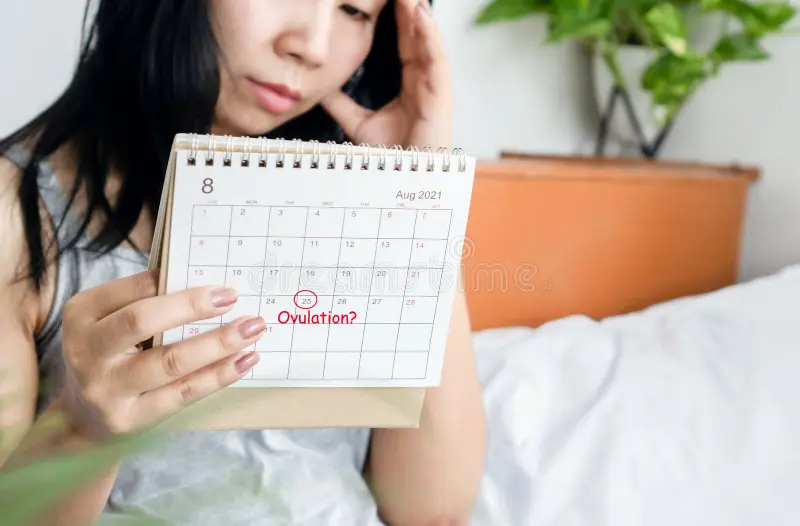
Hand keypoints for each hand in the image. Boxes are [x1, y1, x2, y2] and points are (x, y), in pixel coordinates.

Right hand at [57, 269, 262, 438]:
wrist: (84, 420)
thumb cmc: (111, 355)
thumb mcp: (110, 323)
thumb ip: (146, 302)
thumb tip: (209, 285)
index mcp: (82, 314)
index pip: (131, 290)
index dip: (173, 283)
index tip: (217, 282)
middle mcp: (86, 350)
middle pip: (142, 321)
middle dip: (192, 306)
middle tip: (233, 298)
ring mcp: (106, 388)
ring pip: (170, 361)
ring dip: (218, 343)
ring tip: (252, 329)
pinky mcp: (130, 419)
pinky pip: (183, 393)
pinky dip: (219, 375)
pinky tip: (244, 361)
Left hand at [321, 0, 451, 149]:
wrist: (405, 181)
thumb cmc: (393, 156)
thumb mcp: (358, 124)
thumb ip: (342, 104)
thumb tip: (319, 88)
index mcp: (410, 83)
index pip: (405, 42)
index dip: (398, 17)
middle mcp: (425, 80)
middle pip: (418, 35)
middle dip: (409, 8)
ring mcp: (436, 86)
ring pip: (429, 41)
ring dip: (420, 14)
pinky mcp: (442, 95)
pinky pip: (438, 59)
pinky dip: (431, 36)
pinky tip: (421, 15)